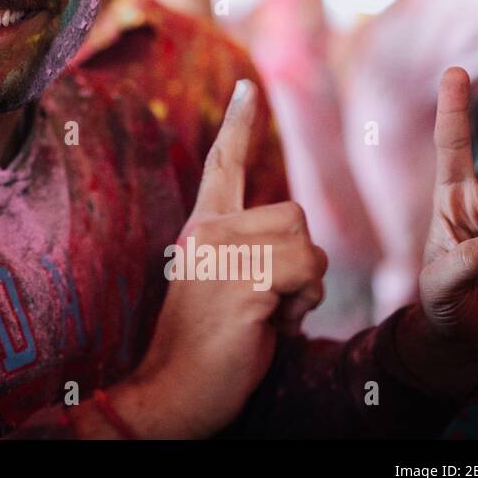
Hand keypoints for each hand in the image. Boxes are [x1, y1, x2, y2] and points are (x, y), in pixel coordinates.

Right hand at [115, 79, 327, 436]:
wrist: (169, 390)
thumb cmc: (203, 347)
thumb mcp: (219, 285)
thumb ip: (245, 254)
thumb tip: (293, 239)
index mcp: (200, 229)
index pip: (223, 166)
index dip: (238, 125)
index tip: (247, 87)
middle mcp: (208, 231)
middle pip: (295, 215)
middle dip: (301, 262)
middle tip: (270, 303)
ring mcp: (224, 254)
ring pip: (307, 244)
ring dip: (305, 288)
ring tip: (267, 315)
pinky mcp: (245, 280)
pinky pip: (306, 274)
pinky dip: (301, 306)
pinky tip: (268, 327)